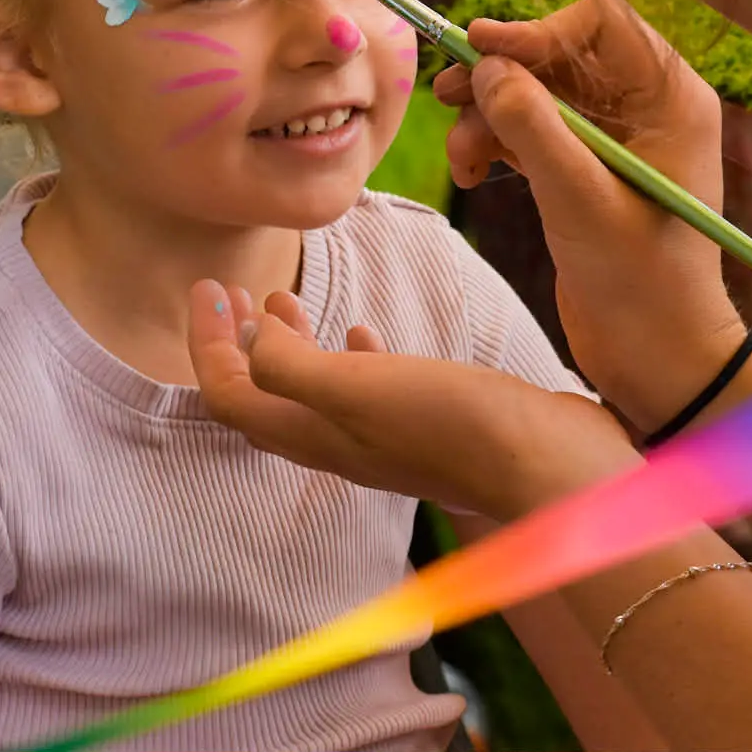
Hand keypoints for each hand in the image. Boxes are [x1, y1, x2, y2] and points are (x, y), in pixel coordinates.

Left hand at [189, 280, 639, 521]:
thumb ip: (290, 365)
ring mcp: (383, 434)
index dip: (206, 343)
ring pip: (310, 389)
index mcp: (310, 435)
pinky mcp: (426, 419)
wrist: (545, 464)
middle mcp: (338, 442)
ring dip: (285, 344)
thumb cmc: (450, 424)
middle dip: (234, 344)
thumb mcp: (355, 387)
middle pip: (260, 396)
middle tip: (226, 292)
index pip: (228, 394)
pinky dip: (349, 354)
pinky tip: (360, 331)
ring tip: (279, 299)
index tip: (206, 287)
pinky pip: (368, 385)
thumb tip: (257, 334)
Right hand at [435, 0, 747, 430]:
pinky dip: (495, 143)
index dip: (536, 30)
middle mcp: (645, 109)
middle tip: (447, 94)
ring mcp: (613, 140)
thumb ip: (532, 126)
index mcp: (670, 99)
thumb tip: (487, 65)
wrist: (657, 360)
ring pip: (536, 92)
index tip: (481, 52)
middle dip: (501, 74)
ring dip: (489, 116)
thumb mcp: (580, 199)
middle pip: (559, 54)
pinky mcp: (585, 171)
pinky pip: (531, 130)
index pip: (600, 23)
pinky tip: (472, 174)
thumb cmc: (641, 283)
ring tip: (462, 159)